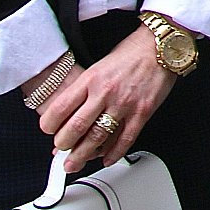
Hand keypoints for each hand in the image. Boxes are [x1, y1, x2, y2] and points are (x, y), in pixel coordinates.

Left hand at [36, 30, 178, 171]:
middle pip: (76, 128)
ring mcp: (125, 104)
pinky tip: (106, 158)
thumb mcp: (99, 65)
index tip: (50, 132)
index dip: (49, 126)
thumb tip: (72, 115)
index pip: (60, 109)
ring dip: (83, 156)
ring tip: (75, 163)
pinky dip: (114, 153)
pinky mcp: (142, 112)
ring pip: (98, 138)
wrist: (160, 46)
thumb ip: (85, 90)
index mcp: (91, 79)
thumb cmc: (131, 53)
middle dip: (64, 146)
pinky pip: (125, 139)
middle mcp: (106, 92)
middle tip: (61, 150)